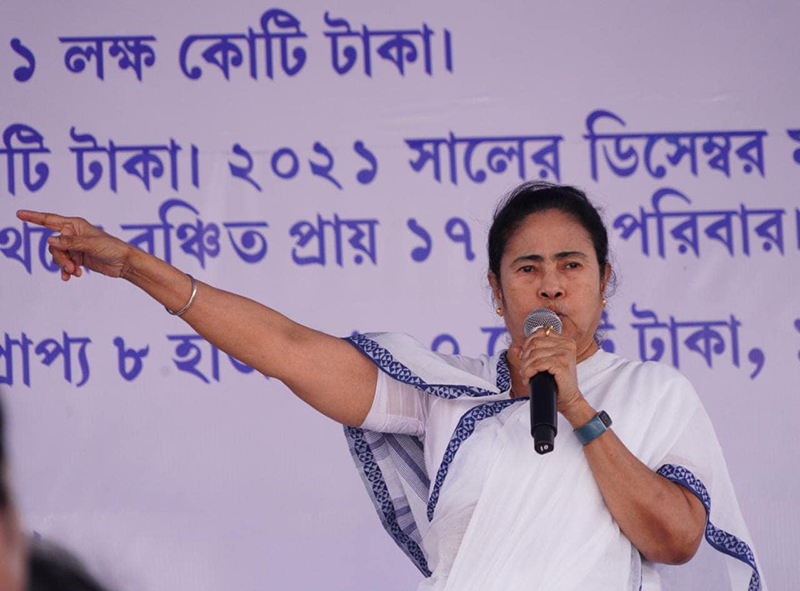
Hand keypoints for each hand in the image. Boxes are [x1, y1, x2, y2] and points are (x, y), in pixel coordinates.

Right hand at [16, 210, 132, 280]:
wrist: (124, 263)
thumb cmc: (112, 248)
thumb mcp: (90, 245)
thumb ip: (70, 243)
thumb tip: (50, 240)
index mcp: (75, 225)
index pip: (50, 220)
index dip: (33, 217)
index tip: (19, 214)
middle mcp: (72, 234)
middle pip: (53, 245)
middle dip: (60, 257)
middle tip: (71, 267)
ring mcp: (75, 247)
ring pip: (58, 256)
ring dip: (64, 265)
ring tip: (75, 272)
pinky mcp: (78, 258)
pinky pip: (64, 264)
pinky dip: (66, 271)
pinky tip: (71, 277)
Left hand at [510, 329, 584, 416]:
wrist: (569, 399)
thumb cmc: (557, 382)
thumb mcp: (546, 363)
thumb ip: (532, 353)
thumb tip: (515, 348)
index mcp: (565, 341)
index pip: (540, 332)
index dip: (527, 343)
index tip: (524, 357)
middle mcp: (567, 344)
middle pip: (535, 342)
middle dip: (524, 357)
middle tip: (524, 370)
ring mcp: (565, 353)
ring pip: (534, 354)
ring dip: (525, 367)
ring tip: (525, 376)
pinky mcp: (561, 364)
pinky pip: (537, 364)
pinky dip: (528, 372)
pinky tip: (528, 379)